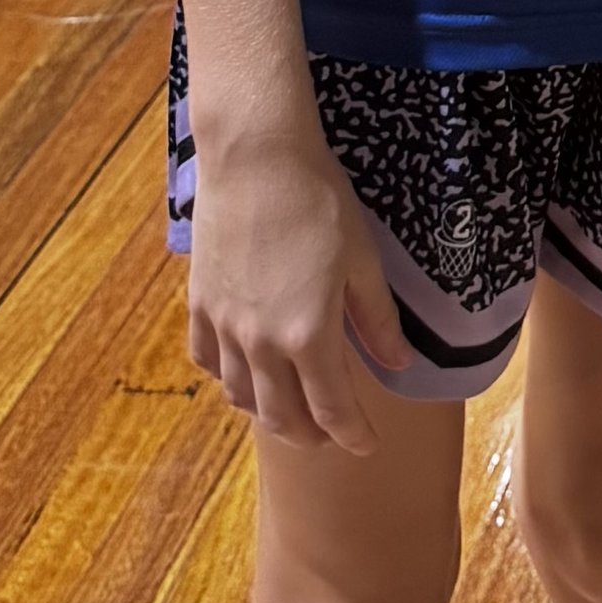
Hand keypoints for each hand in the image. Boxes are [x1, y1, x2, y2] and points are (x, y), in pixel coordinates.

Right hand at [187, 127, 412, 448]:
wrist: (256, 157)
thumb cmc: (319, 201)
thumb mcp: (362, 261)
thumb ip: (378, 321)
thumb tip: (401, 364)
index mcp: (308, 335)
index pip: (331, 409)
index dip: (352, 435)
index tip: (366, 445)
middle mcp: (261, 343)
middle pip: (281, 416)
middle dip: (310, 435)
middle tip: (330, 435)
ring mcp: (225, 325)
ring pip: (240, 396)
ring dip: (267, 412)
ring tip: (289, 410)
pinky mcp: (200, 303)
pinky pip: (208, 360)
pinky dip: (227, 377)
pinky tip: (244, 371)